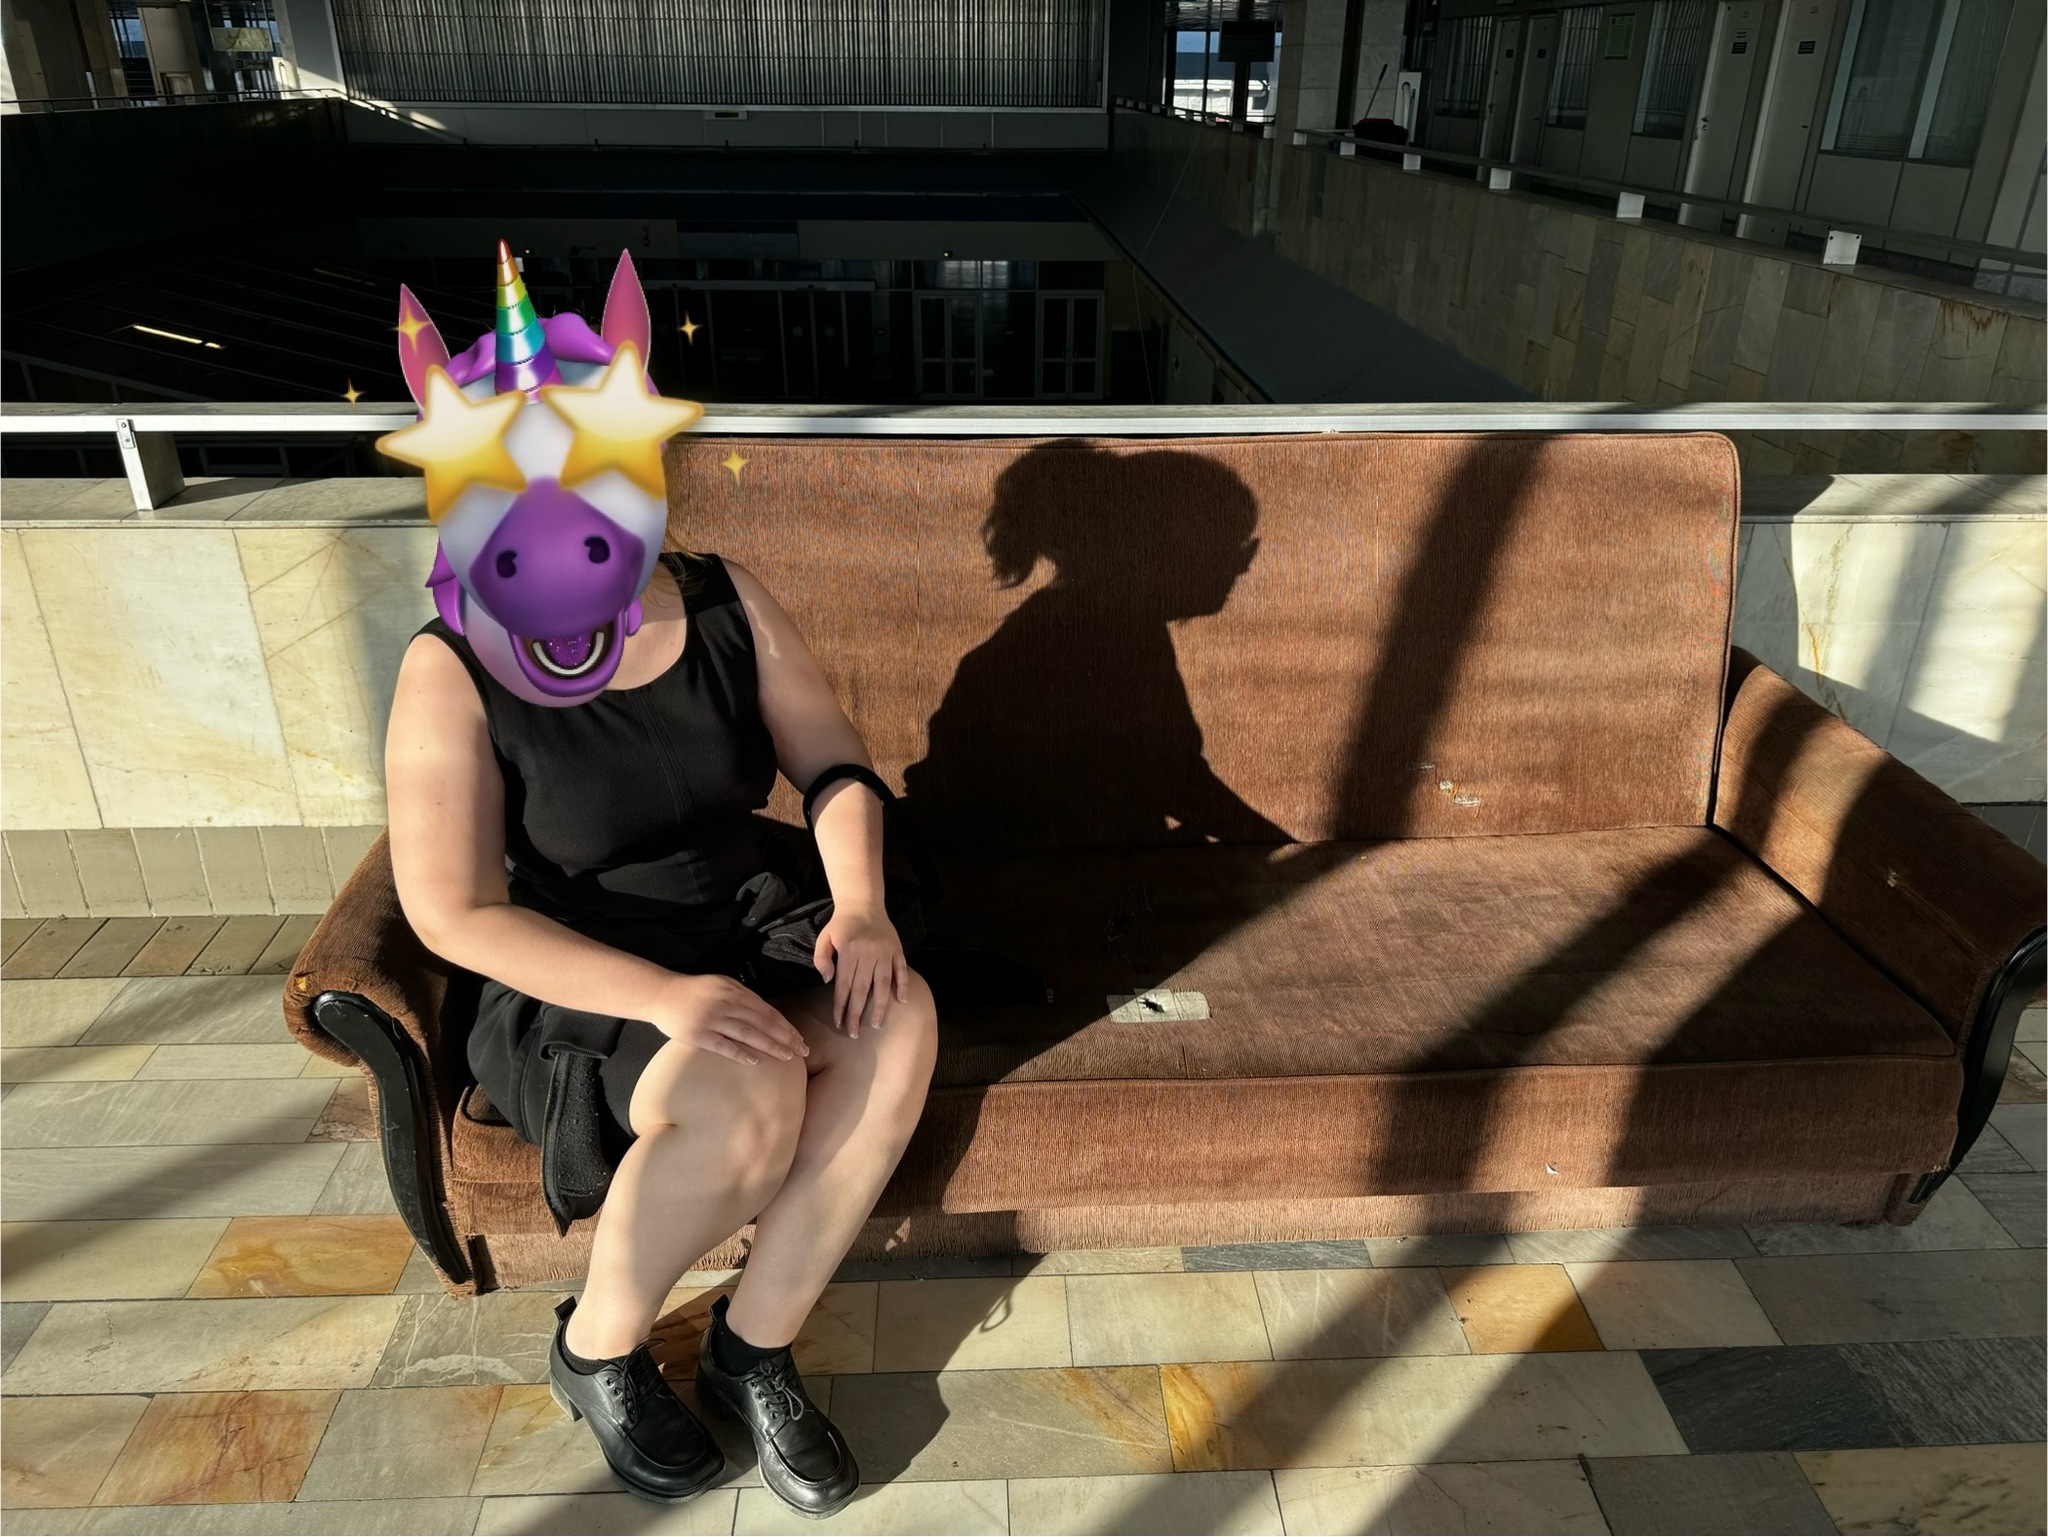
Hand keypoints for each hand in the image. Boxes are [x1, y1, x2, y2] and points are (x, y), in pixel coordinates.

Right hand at [648, 973, 807, 1065]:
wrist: (661, 995)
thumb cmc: (694, 992)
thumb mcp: (721, 985)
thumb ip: (741, 997)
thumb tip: (766, 1013)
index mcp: (734, 991)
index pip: (767, 1011)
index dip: (785, 1025)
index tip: (799, 1037)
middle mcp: (727, 1003)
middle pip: (763, 1022)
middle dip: (785, 1037)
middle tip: (802, 1050)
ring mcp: (712, 1019)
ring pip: (749, 1034)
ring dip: (770, 1046)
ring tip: (787, 1057)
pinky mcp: (698, 1034)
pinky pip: (724, 1046)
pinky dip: (741, 1053)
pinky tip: (755, 1061)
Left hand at [813, 906, 907, 1036]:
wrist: (863, 902)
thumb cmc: (841, 924)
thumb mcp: (824, 937)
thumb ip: (822, 959)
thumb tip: (827, 980)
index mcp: (849, 951)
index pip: (844, 985)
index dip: (841, 1006)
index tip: (839, 1022)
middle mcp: (868, 953)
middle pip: (862, 989)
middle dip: (857, 1013)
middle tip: (855, 1033)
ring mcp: (885, 952)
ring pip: (883, 983)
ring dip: (880, 1006)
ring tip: (877, 1024)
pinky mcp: (897, 949)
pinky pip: (901, 970)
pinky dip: (902, 985)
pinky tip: (902, 1001)